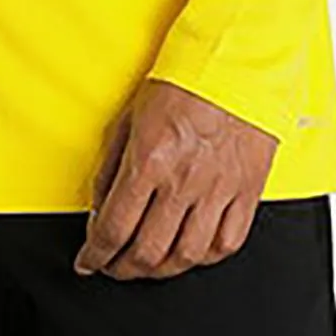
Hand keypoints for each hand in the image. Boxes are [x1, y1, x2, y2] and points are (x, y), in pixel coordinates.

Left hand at [73, 79, 278, 280]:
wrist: (232, 65)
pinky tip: (189, 253)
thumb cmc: (181, 85)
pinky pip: (226, 244)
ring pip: (187, 257)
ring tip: (148, 266)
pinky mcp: (246, 193)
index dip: (95, 254)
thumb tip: (98, 209)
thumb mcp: (129, 119)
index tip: (88, 261)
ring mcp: (218, 190)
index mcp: (149, 160)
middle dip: (123, 268)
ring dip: (161, 271)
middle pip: (148, 252)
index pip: (114, 227)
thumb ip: (110, 168)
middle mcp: (184, 181)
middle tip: (114, 266)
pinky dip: (204, 259)